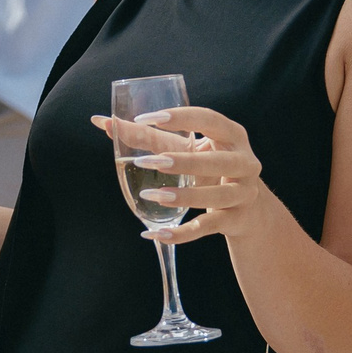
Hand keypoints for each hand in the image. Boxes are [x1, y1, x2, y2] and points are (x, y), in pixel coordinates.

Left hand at [89, 105, 269, 245]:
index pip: (209, 119)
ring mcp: (244, 193)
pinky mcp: (237, 220)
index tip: (147, 118)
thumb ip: (148, 137)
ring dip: (183, 197)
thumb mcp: (185, 150)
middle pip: (217, 160)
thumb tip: (103, 122)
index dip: (181, 118)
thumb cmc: (208, 168)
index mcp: (232, 135)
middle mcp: (244, 162)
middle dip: (184, 162)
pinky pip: (207, 227)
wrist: (249, 210)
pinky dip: (182, 234)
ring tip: (153, 196)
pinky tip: (156, 233)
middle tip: (150, 162)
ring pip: (216, 196)